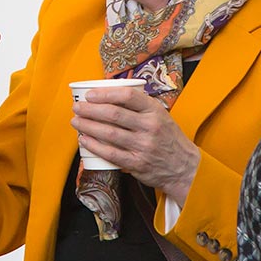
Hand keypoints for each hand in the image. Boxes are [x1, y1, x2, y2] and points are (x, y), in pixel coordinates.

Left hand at [71, 87, 200, 205]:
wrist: (184, 167)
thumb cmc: (167, 137)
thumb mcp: (160, 115)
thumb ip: (139, 105)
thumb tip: (108, 93)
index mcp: (154, 110)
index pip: (127, 96)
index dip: (105, 93)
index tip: (90, 95)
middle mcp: (150, 127)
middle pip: (114, 114)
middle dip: (90, 109)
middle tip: (77, 107)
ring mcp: (143, 146)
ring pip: (109, 134)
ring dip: (88, 126)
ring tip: (76, 121)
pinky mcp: (137, 164)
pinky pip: (111, 154)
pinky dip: (94, 146)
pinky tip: (84, 139)